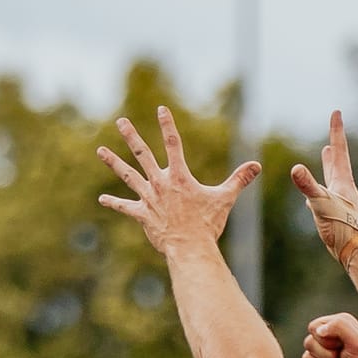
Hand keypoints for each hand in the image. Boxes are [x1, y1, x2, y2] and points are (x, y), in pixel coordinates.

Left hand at [97, 108, 257, 260]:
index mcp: (180, 176)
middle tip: (121, 122)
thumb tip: (257, 166)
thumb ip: (239, 180)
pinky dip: (114, 203)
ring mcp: (149, 198)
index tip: (161, 109)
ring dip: (114, 162)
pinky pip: (126, 207)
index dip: (167, 125)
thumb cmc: (208, 224)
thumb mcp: (225, 198)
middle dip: (131, 136)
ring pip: (128, 175)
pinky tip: (102, 199)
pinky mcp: (143, 214)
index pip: (173, 143)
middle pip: (142, 154)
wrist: (191, 248)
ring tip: (100, 150)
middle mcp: (161, 183)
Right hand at [290, 111, 357, 269]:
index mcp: (342, 182)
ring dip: (328, 163)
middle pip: (337, 160)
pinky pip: (325, 196)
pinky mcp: (336, 214)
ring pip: (332, 176)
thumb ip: (308, 186)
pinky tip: (315, 194)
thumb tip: (295, 169)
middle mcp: (343, 189)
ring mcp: (340, 201)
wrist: (355, 252)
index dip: (336, 131)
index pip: (338, 150)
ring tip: (326, 153)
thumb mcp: (322, 204)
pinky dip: (319, 189)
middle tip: (333, 130)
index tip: (337, 112)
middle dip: (333, 144)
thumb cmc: (342, 228)